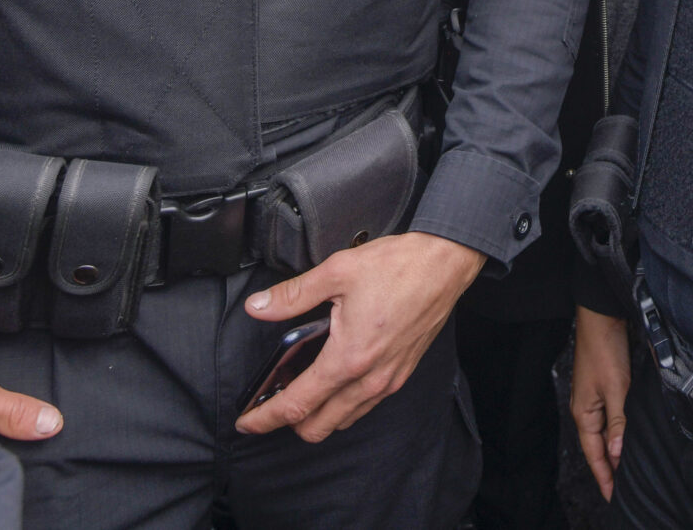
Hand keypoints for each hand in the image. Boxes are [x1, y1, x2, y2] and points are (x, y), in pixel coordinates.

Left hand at [234, 231, 483, 441]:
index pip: (297, 405)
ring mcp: (388, 380)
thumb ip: (293, 295)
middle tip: (270, 406)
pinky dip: (343, 405)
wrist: (446, 263)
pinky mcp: (402, 374)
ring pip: (343, 421)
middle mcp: (369, 379)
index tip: (246, 423)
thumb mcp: (337, 272)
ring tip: (300, 392)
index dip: (265, 419)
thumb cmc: (399, 266)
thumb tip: (258, 307)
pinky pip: (364, 406)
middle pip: (319, 427)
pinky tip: (334, 379)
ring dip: (318, 416)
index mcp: (348, 358)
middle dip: (289, 424)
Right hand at [572, 306, 632, 498]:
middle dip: (608, 469)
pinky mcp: (602, 388)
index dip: (604, 476)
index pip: (594, 454)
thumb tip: (616, 454)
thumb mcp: (617, 388)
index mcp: (584, 413)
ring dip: (613, 452)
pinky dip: (616, 433)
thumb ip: (618, 422)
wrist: (601, 317)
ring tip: (625, 470)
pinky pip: (608, 419)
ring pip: (603, 434)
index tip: (613, 496)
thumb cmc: (604, 349)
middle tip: (622, 490)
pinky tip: (625, 437)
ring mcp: (593, 399)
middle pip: (596, 447)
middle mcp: (585, 409)